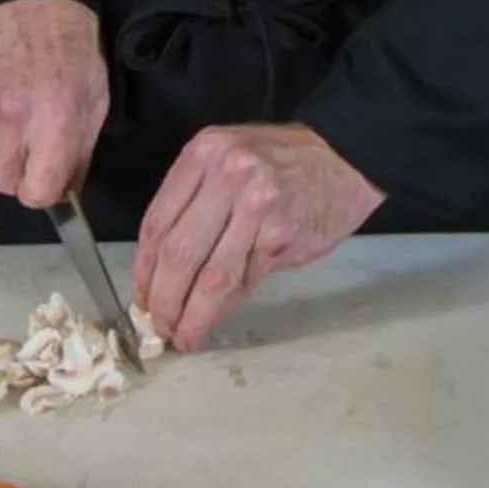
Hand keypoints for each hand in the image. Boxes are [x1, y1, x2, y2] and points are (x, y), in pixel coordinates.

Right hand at [0, 0, 107, 208]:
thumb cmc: (73, 49)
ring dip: (5, 145)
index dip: (43, 193)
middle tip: (37, 144)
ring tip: (23, 110)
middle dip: (23, 172)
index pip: (33, 194)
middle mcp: (13, 119)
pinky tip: (5, 93)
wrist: (35, 2)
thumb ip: (81, 154)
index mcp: (53, 123)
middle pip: (5, 183)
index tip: (49, 183)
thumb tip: (67, 191)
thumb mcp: (96, 103)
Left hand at [132, 124, 383, 349]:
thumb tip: (165, 274)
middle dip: (163, 299)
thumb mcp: (231, 163)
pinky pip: (246, 279)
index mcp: (204, 152)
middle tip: (160, 324)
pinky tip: (218, 314)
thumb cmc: (285, 163)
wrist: (346, 157)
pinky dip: (228, 303)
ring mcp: (257, 203)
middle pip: (178, 252)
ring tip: (184, 334)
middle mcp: (227, 173)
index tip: (142, 296)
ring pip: (211, 275)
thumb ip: (197, 207)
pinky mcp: (282, 233)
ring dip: (193, 314)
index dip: (143, 269)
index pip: (157, 222)